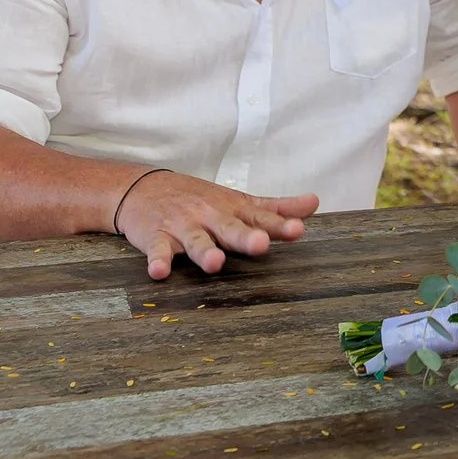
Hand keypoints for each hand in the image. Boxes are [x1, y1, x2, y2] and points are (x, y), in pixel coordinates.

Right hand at [116, 171, 316, 279]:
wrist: (143, 187)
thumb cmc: (199, 199)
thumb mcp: (238, 201)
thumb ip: (275, 208)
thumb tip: (314, 203)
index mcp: (233, 211)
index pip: (261, 218)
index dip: (280, 225)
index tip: (298, 229)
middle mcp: (211, 217)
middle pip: (230, 228)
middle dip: (245, 237)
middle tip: (261, 243)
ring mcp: (183, 227)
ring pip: (195, 241)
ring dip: (204, 251)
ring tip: (214, 263)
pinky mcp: (157, 236)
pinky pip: (157, 250)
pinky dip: (158, 260)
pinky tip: (159, 271)